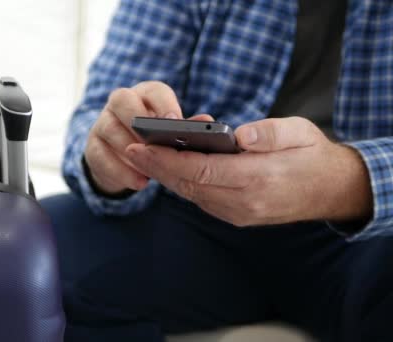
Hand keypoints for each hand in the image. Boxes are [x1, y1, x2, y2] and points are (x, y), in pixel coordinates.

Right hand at [84, 81, 187, 194]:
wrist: (125, 161)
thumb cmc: (156, 143)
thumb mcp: (172, 134)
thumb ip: (186, 128)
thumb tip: (206, 122)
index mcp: (146, 96)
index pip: (153, 91)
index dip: (163, 104)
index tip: (173, 121)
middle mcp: (121, 104)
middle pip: (121, 100)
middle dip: (137, 121)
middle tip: (153, 143)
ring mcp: (103, 124)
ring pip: (109, 128)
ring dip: (130, 150)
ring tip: (150, 170)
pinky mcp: (93, 147)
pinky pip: (100, 156)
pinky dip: (120, 170)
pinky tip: (139, 183)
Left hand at [126, 116, 372, 225]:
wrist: (330, 189)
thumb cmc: (311, 154)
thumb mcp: (299, 132)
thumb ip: (269, 133)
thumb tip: (240, 135)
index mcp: (257, 179)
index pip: (199, 170)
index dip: (165, 159)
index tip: (139, 147)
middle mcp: (243, 202)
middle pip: (187, 185)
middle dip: (155, 167)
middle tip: (129, 148)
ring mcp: (238, 213)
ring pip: (191, 194)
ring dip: (165, 176)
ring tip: (142, 155)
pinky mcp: (236, 215)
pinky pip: (201, 199)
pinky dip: (182, 183)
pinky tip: (168, 168)